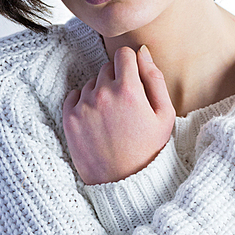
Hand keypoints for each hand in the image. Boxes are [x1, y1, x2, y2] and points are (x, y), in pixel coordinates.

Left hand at [63, 45, 175, 183]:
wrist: (123, 182)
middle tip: (126, 105)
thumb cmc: (149, 149)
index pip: (123, 54)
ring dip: (100, 92)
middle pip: (107, 68)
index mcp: (129, 90)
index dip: (131, 64)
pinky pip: (74, 95)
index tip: (134, 78)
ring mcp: (83, 106)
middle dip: (116, 79)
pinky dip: (84, 102)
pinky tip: (97, 120)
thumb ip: (155, 78)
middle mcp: (103, 94)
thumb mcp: (164, 115)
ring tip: (112, 118)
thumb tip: (142, 51)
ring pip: (91, 83)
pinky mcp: (69, 118)